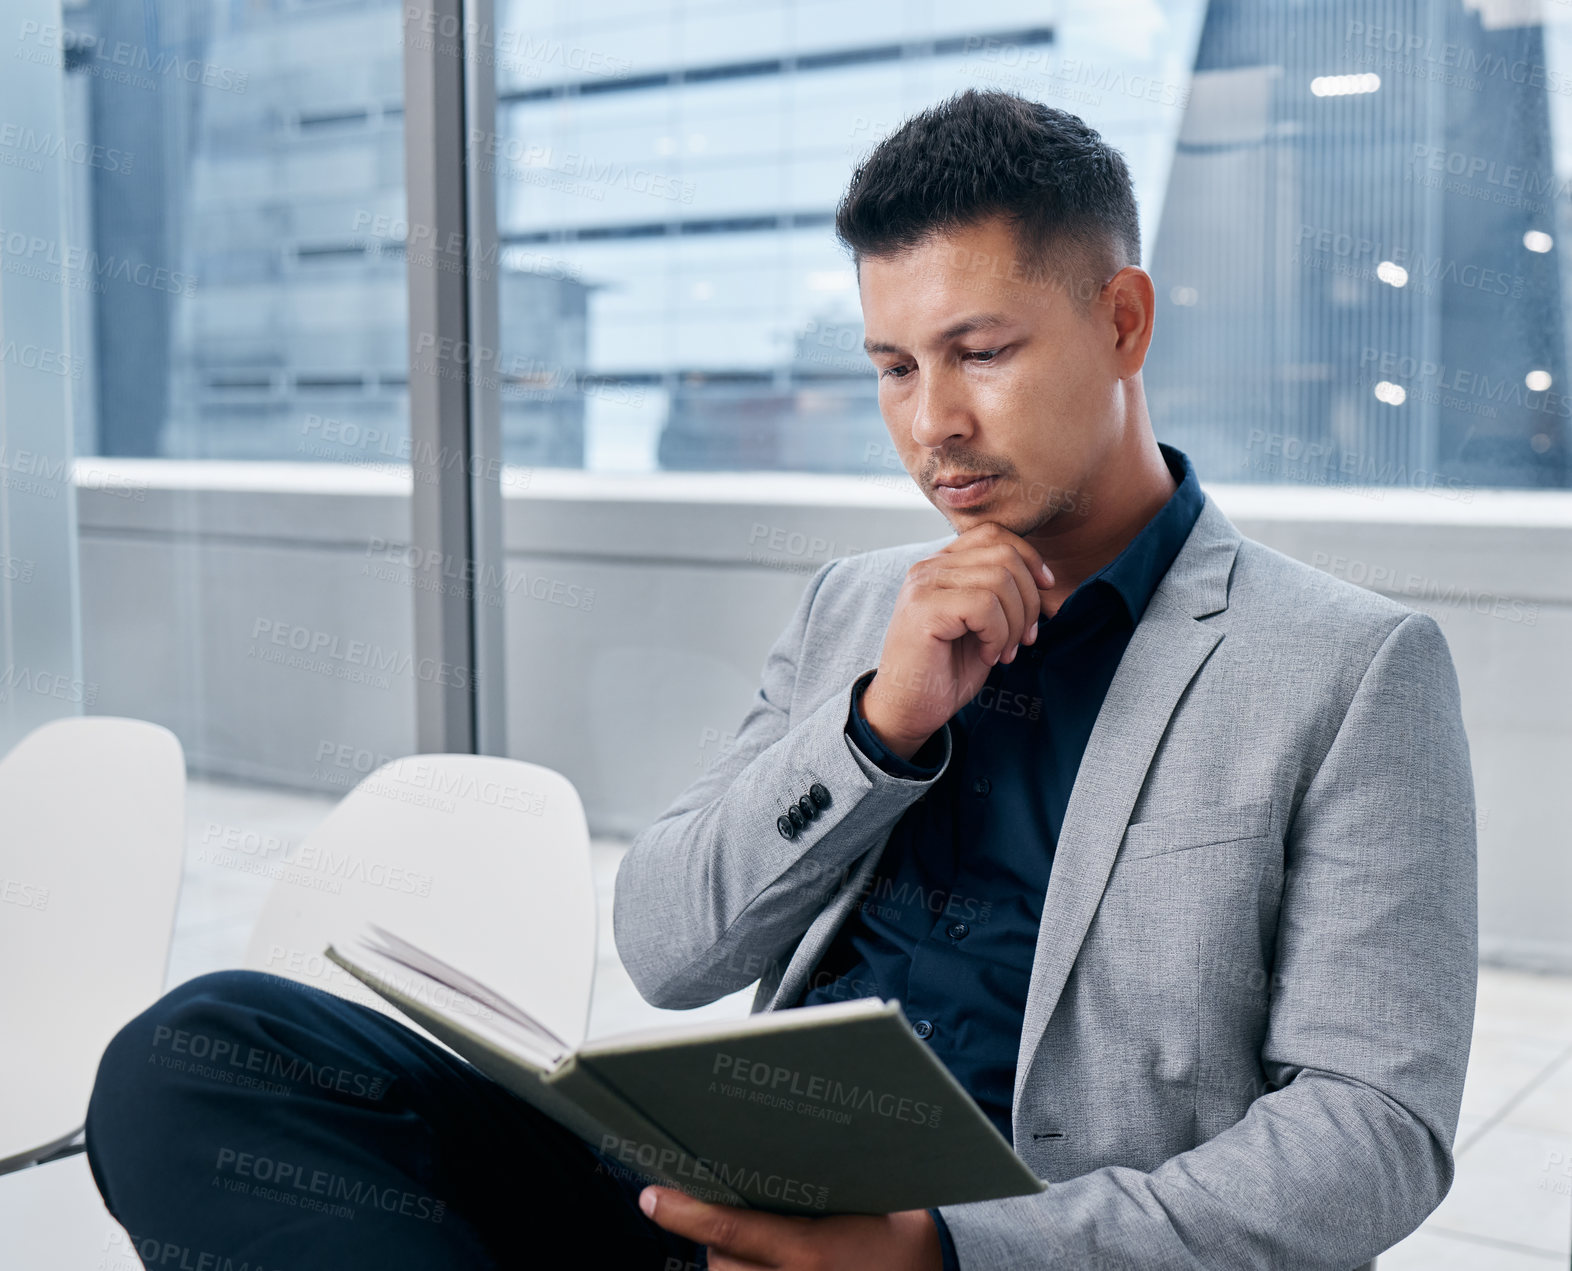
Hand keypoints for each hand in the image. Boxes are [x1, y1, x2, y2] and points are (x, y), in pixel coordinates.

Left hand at [639, 1185, 943, 1269]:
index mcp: (808, 1253)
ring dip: (728, 1262)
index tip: (651, 1196)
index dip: (683, 1211)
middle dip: (715, 1236)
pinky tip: (754, 1259)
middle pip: (719, 1263)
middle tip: (725, 1204)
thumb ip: (793, 1190)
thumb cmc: (888, 1227)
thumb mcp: (845, 1195)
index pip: (728, 1227)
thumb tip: (738, 1166)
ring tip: (759, 1242)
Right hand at [861, 522, 1054, 758]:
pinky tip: (987, 655)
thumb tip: (1045, 580)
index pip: (994, 534)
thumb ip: (1001, 593)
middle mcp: (928, 567)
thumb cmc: (946, 671)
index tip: (1046, 592)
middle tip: (1024, 638)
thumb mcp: (982, 624)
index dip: (1029, 558)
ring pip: (999, 579)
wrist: (908, 710)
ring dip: (1014, 623)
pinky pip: (984, 606)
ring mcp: (923, 585)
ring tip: (1003, 651)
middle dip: (1029, 599)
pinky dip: (997, 635)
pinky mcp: (924, 609)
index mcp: (942, 564)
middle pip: (1004, 555)